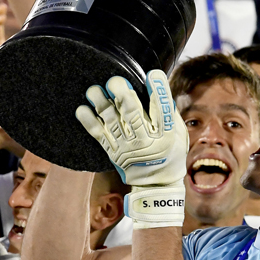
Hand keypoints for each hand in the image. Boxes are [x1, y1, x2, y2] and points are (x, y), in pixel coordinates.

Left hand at [76, 71, 187, 228]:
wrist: (156, 183)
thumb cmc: (170, 152)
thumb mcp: (178, 133)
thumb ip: (169, 112)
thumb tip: (158, 85)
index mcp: (165, 133)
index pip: (162, 109)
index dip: (159, 91)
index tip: (153, 75)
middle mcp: (145, 139)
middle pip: (133, 114)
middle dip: (123, 96)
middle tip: (115, 81)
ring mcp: (126, 146)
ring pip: (112, 122)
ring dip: (101, 105)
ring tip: (93, 90)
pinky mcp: (113, 151)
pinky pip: (99, 135)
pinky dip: (89, 122)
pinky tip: (82, 109)